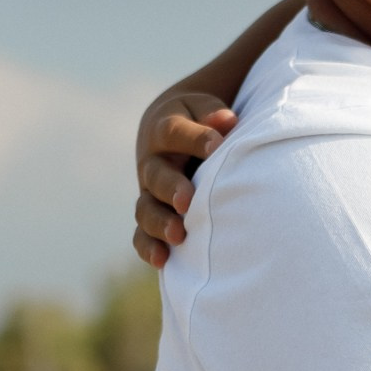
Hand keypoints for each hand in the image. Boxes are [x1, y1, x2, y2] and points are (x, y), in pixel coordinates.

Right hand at [133, 92, 237, 267]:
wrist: (168, 134)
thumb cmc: (198, 122)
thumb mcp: (203, 110)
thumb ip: (213, 115)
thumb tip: (228, 120)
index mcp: (165, 131)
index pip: (175, 132)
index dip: (196, 139)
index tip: (218, 146)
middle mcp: (153, 163)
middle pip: (157, 176)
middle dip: (172, 189)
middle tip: (187, 201)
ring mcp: (150, 192)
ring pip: (146, 209)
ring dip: (160, 223)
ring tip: (177, 236)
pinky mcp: (152, 215)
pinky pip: (142, 234)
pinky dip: (148, 247)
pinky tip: (161, 260)